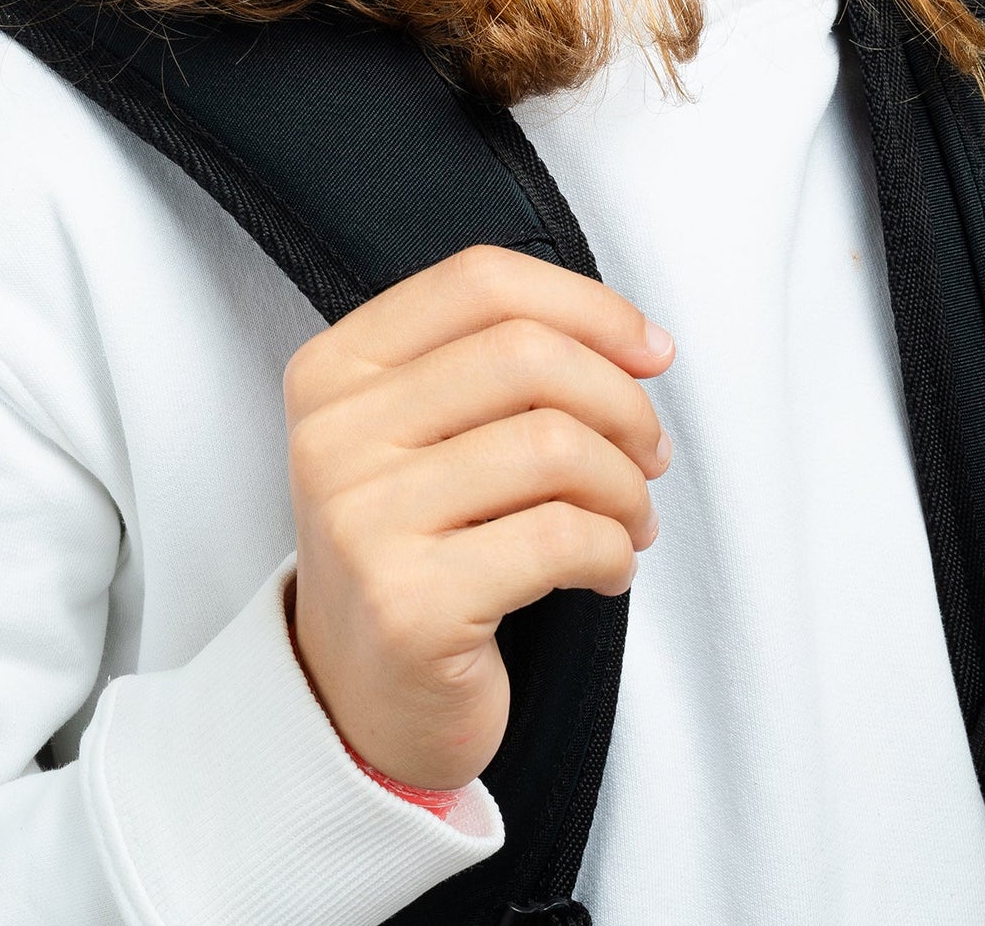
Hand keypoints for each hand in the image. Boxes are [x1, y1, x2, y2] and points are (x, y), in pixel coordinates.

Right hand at [283, 245, 673, 790]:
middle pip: (525, 354)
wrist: (360, 703)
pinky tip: (608, 570)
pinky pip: (560, 539)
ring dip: (626, 485)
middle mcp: (333, 436)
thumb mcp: (431, 435)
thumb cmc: (422, 550)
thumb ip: (502, 367)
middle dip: (622, 402)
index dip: (588, 306)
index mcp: (335, 370)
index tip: (650, 350)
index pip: (480, 282)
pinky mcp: (409, 607)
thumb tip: (638, 342)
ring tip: (632, 519)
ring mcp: (362, 521)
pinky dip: (614, 550)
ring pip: (553, 445)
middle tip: (650, 453)